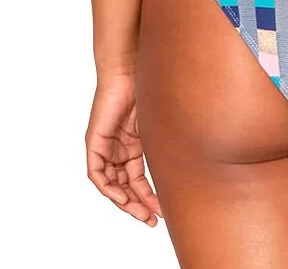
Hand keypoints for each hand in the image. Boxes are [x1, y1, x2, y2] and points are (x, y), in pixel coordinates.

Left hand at [85, 71, 161, 227]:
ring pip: (112, 183)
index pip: (137, 178)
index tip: (161, 211)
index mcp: (133, 144)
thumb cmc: (147, 86)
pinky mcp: (95, 141)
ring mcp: (106, 145)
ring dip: (125, 201)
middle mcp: (118, 148)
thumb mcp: (159, 122)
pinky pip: (97, 173)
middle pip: (125, 185)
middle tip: (153, 219)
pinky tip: (121, 197)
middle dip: (139, 204)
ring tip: (141, 213)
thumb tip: (192, 154)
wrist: (129, 67)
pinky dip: (108, 187)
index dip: (148, 196)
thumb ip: (166, 140)